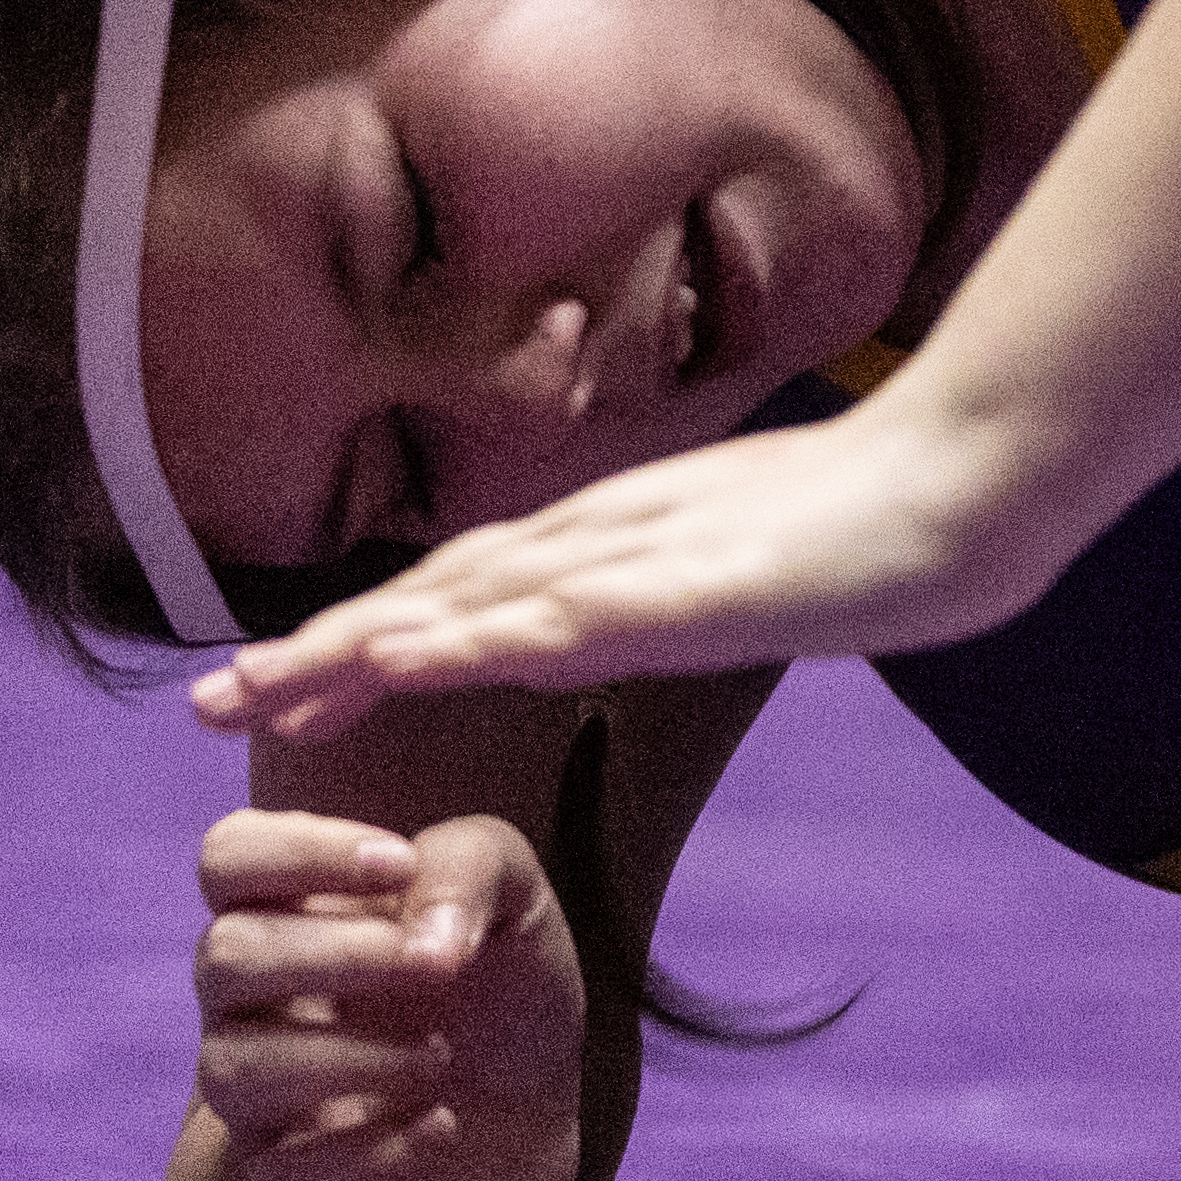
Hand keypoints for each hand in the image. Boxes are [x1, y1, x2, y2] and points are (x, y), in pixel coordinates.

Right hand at [188, 809, 583, 1180]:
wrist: (541, 1121)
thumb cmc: (503, 990)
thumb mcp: (517, 899)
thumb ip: (469, 866)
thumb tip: (422, 942)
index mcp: (294, 913)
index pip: (229, 857)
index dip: (297, 851)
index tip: (399, 865)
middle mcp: (252, 1003)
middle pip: (223, 956)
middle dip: (342, 954)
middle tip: (435, 969)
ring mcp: (257, 1102)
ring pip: (234, 1070)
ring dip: (358, 1057)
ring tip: (441, 1057)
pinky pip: (286, 1178)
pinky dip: (380, 1151)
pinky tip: (439, 1126)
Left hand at [196, 405, 1060, 742]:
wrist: (973, 477)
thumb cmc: (890, 521)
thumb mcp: (762, 569)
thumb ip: (690, 589)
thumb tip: (636, 623)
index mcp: (622, 547)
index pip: (468, 594)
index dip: (367, 638)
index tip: (279, 685)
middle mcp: (607, 543)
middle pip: (436, 597)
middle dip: (319, 652)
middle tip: (207, 703)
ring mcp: (640, 560)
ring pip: (466, 605)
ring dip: (353, 649)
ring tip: (253, 693)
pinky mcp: (681, 584)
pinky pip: (552, 616)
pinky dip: (466, 638)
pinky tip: (399, 662)